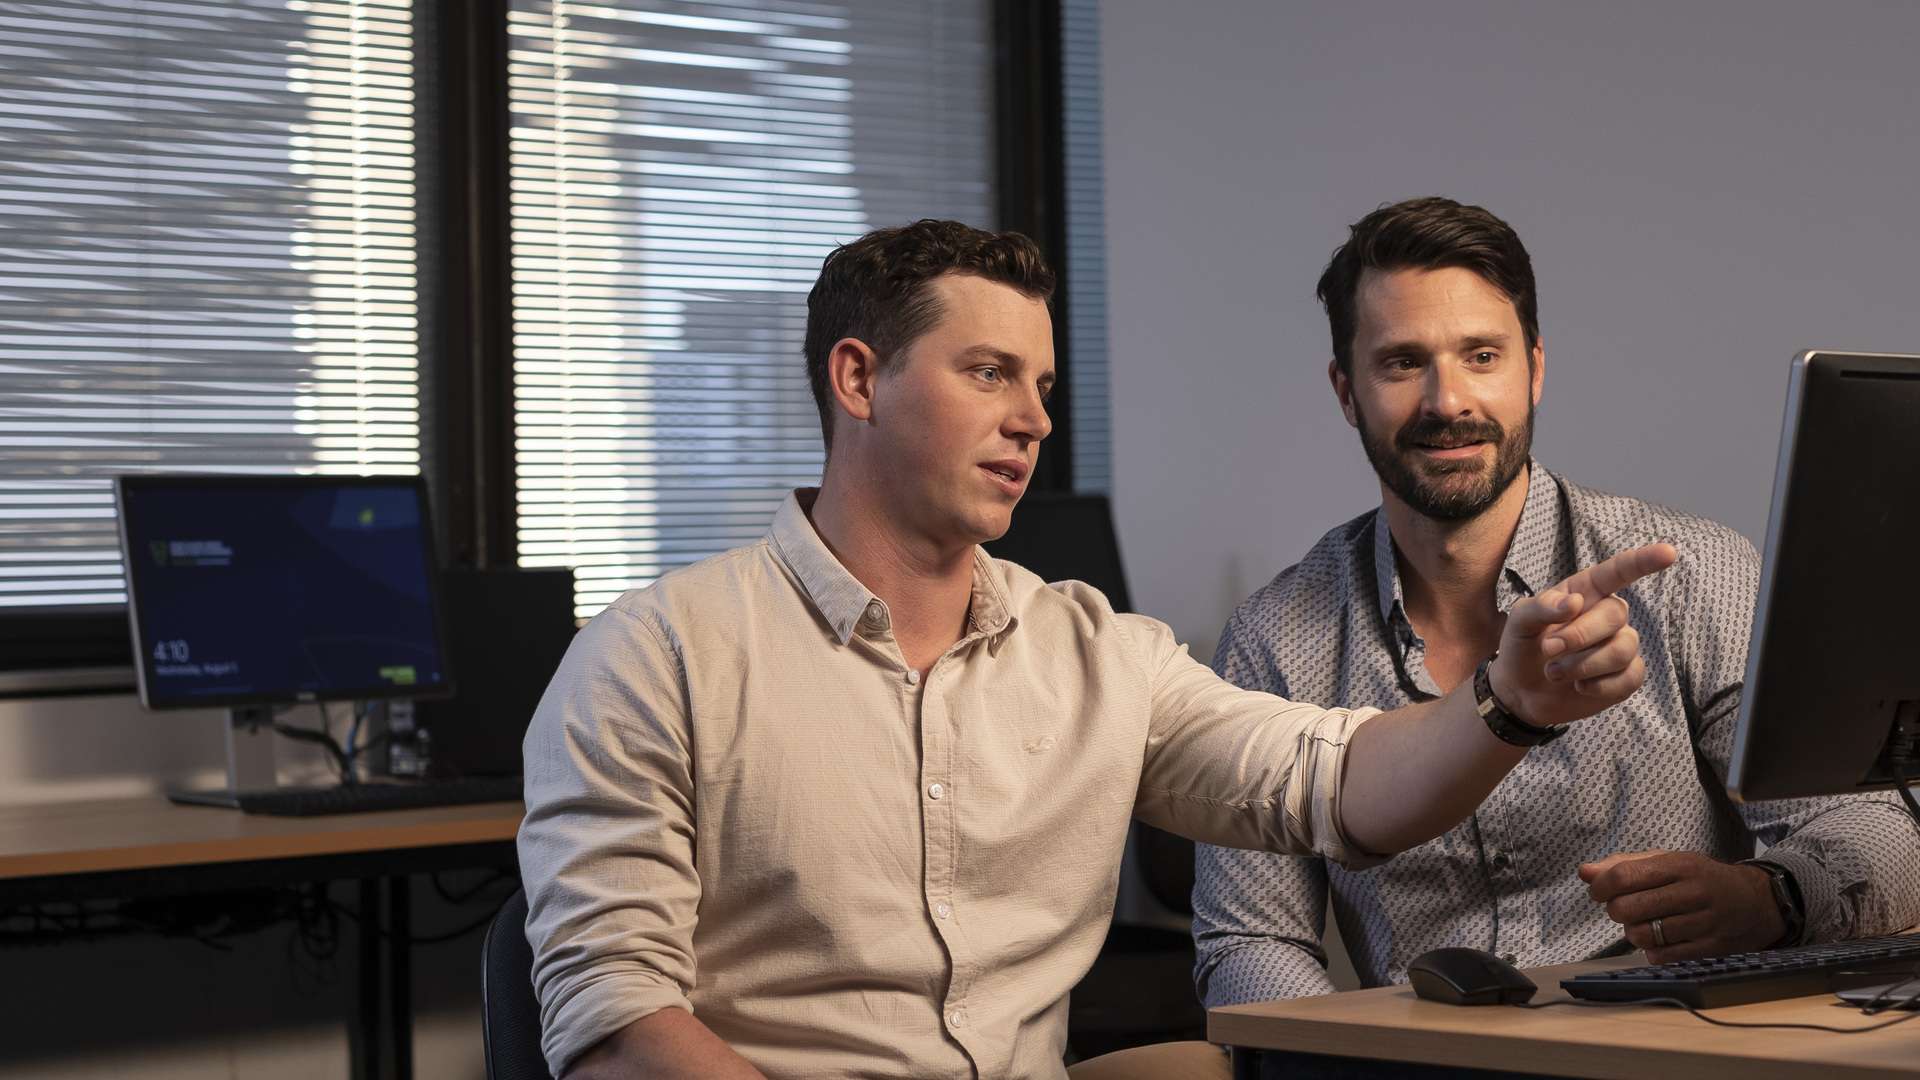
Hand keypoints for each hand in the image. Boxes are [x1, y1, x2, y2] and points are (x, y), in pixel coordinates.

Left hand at [1488, 543, 1676, 728]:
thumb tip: (1575, 602)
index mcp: (1586, 592)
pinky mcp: (1626, 676)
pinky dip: (1597, 687)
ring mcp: (1621, 645)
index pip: (1618, 571)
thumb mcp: (1519, 622)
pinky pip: (1628, 678)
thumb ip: (1541, 607)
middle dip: (1578, 636)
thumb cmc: (1523, 646)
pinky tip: (1578, 686)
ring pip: (1621, 650)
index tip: (1669, 552)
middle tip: (1549, 650)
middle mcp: (1608, 614)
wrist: (1522, 691)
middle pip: (1615, 615)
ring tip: (1555, 671)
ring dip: (1582, 665)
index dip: (1644, 561)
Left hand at [1579, 849, 1785, 963]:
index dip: (1600, 887)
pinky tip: (1660, 941)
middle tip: (1623, 909)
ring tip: (1643, 924)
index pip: (1623, 876)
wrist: (1757, 901)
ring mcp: (1705, 922)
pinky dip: (1652, 952)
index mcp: (1678, 865)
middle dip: (1616, 911)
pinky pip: (1663, 957)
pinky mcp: (1712, 948)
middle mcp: (1692, 892)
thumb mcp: (1668, 861)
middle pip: (1628, 908)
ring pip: (1643, 936)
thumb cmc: (1700, 878)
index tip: (1598, 892)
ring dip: (1633, 933)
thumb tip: (1584, 872)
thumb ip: (1623, 864)